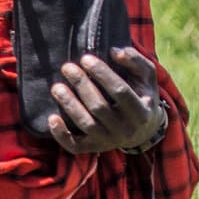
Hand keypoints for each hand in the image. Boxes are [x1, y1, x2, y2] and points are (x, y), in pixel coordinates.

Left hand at [48, 46, 165, 153]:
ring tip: (56, 87)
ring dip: (69, 105)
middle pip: (99, 107)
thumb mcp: (146, 78)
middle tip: (67, 67)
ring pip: (86, 124)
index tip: (86, 58)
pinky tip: (52, 117)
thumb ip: (135, 61)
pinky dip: (61, 135)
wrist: (143, 131)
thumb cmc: (141, 96)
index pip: (120, 91)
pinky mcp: (93, 148)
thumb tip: (114, 51)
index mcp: (141, 111)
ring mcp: (109, 141)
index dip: (102, 74)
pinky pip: (75, 146)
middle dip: (81, 85)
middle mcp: (126, 129)